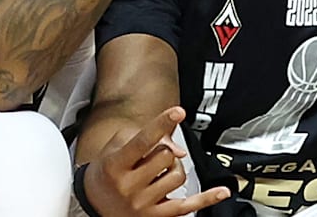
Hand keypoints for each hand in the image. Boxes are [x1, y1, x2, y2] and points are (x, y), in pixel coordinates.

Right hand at [86, 107, 226, 216]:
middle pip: (165, 157)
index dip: (161, 124)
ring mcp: (141, 205)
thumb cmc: (109, 168)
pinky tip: (222, 191)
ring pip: (178, 176)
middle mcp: (127, 187)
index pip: (142, 141)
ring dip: (174, 169)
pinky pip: (188, 206)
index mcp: (115, 165)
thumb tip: (180, 150)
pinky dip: (208, 198)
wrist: (94, 203)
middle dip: (164, 151)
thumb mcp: (118, 146)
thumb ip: (148, 139)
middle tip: (153, 155)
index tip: (178, 111)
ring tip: (159, 172)